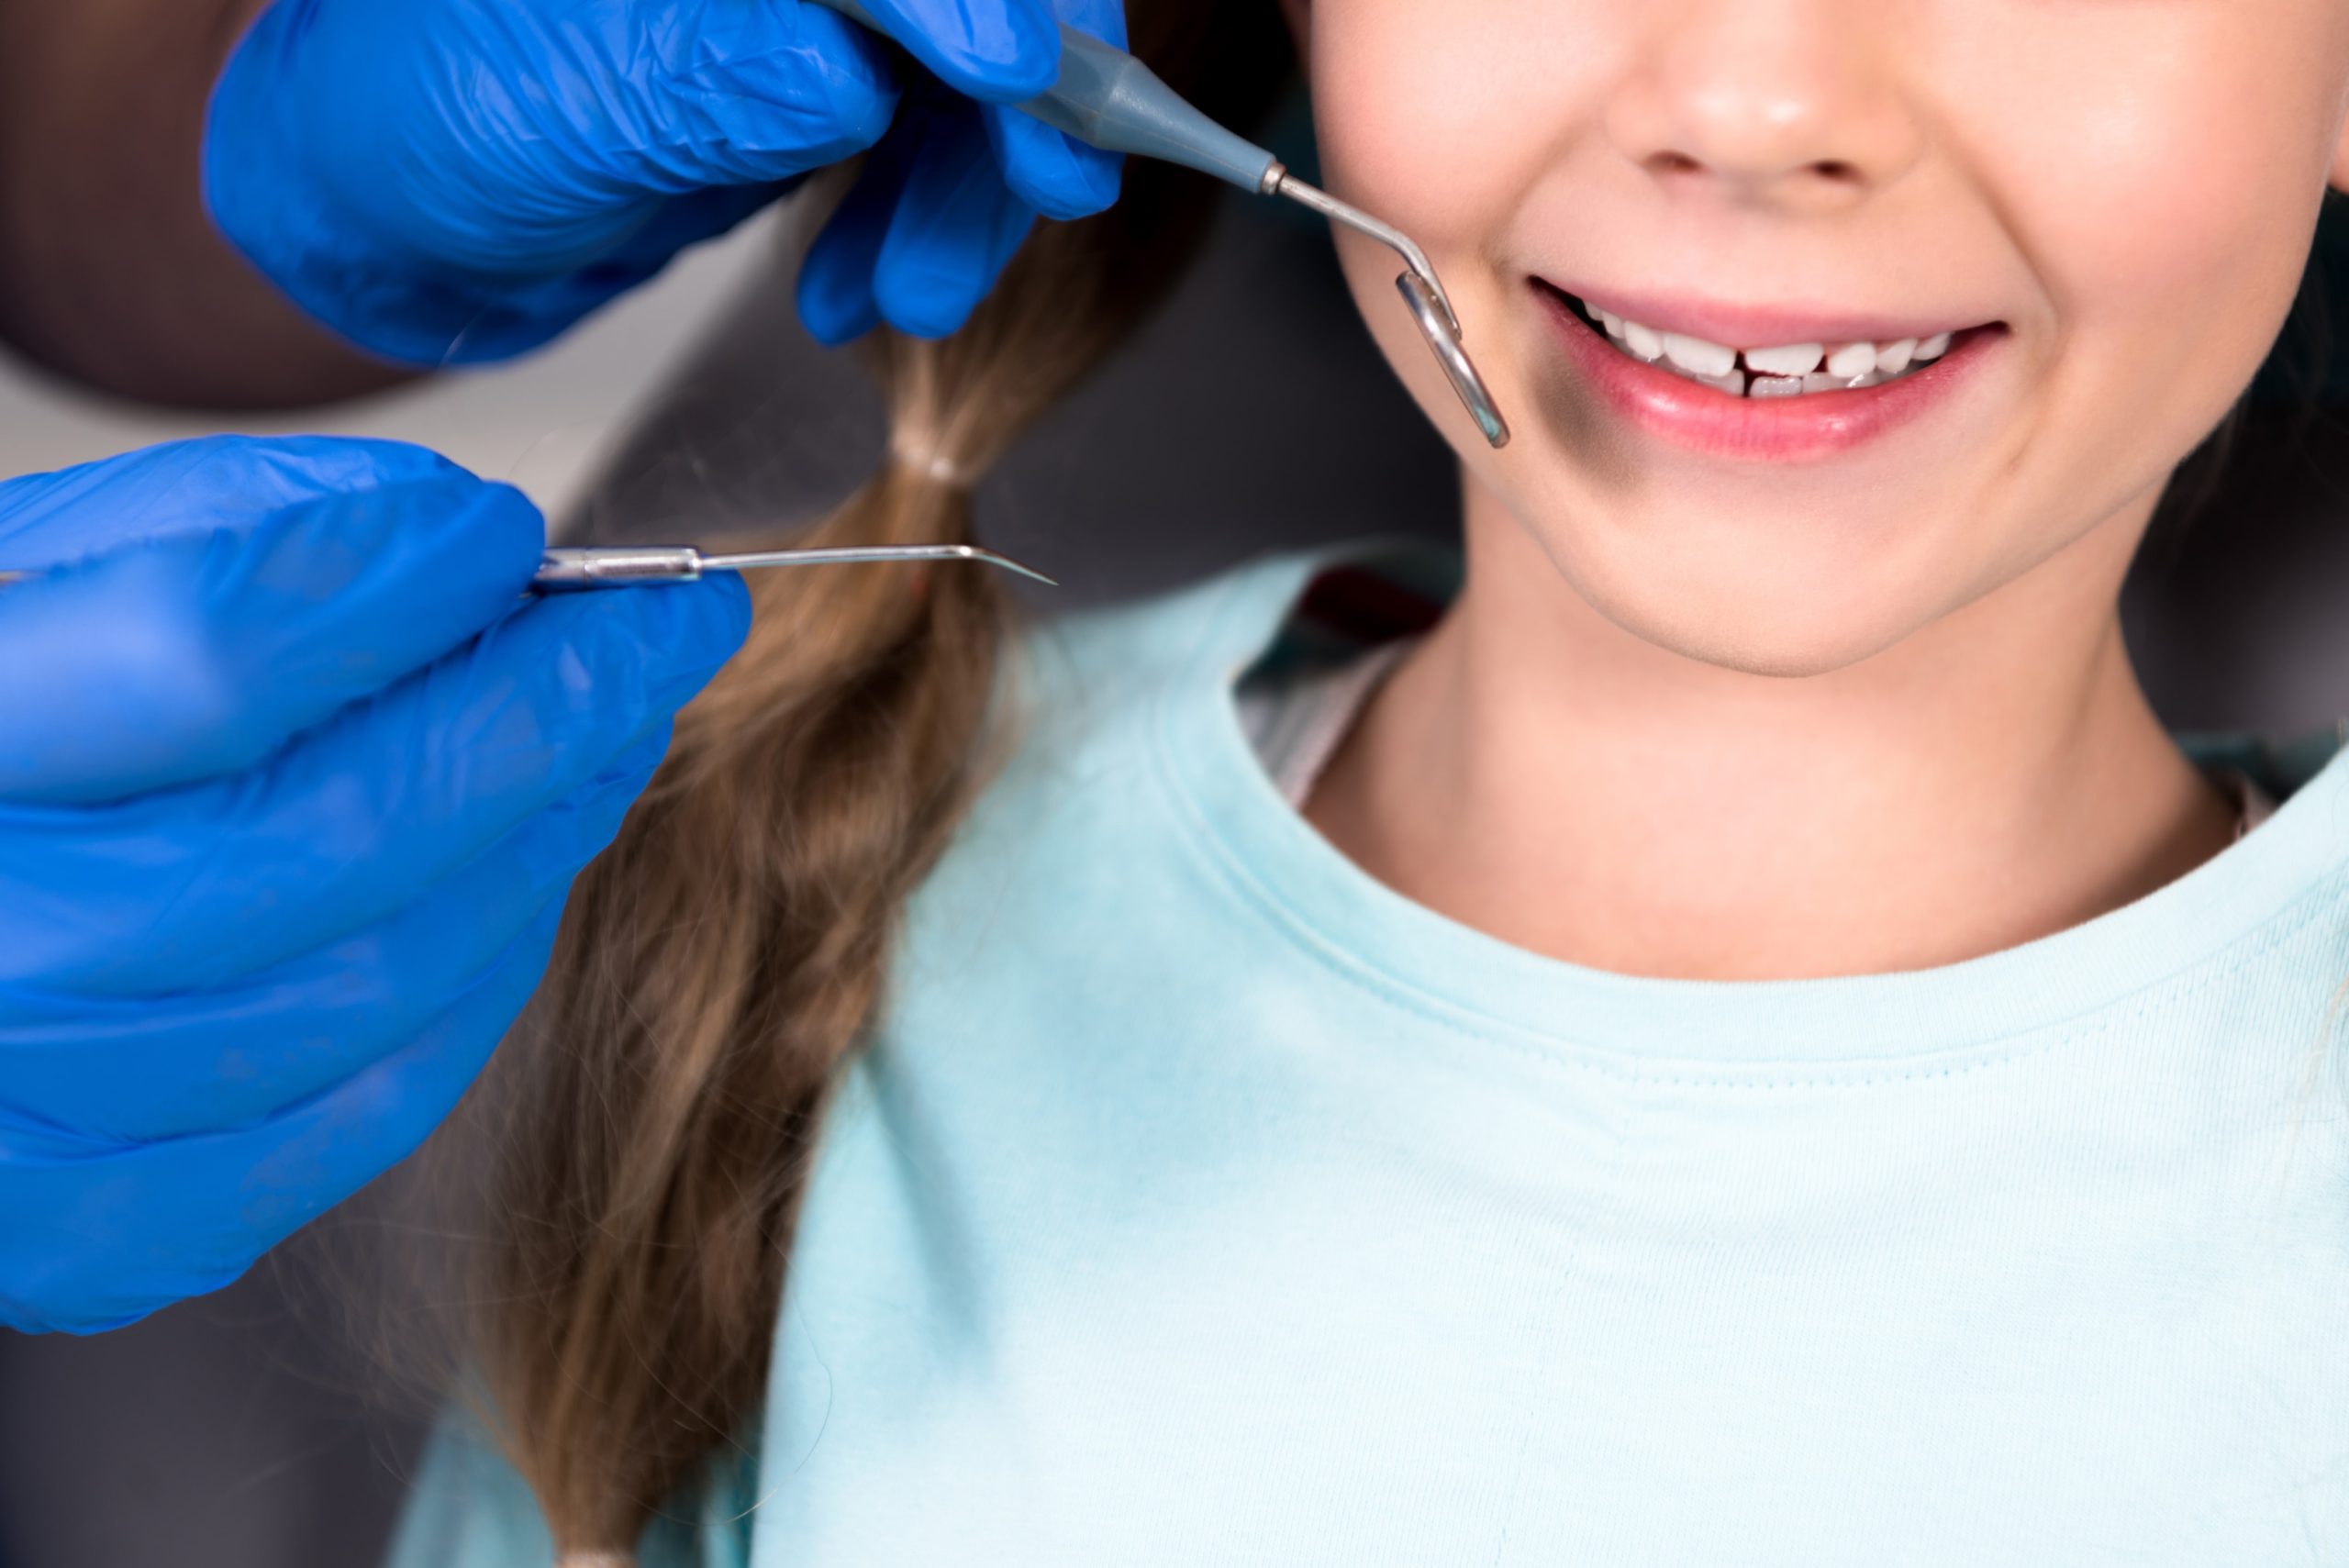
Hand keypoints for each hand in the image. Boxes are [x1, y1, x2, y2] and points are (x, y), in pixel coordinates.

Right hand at [0, 435, 747, 1332]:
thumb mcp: (24, 574)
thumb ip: (223, 525)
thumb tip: (458, 534)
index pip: (217, 649)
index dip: (404, 581)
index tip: (514, 536)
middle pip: (348, 827)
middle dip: (551, 709)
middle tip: (666, 630)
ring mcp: (42, 1112)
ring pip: (389, 976)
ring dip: (539, 840)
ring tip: (605, 741)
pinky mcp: (109, 1223)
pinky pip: (370, 1105)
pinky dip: (476, 983)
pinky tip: (511, 884)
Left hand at [200, 0, 1125, 365]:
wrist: (416, 200)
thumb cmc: (435, 115)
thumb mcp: (561, 102)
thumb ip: (716, 77)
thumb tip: (850, 75)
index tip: (1020, 79)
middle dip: (1021, 94)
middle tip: (1047, 190)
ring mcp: (822, 3)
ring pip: (978, 69)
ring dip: (973, 191)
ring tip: (914, 297)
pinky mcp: (836, 71)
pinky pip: (940, 136)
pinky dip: (929, 223)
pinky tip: (873, 288)